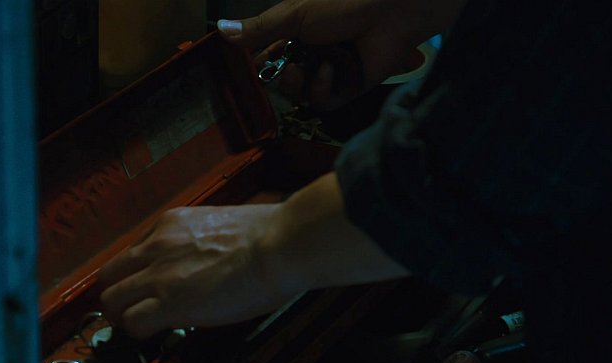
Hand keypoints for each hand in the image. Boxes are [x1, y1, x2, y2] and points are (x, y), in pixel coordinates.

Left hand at [98, 204, 299, 338]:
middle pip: (108, 276)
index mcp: (171, 223)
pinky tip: (158, 334)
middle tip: (134, 310)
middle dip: (118, 296)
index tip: (147, 287)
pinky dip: (140, 332)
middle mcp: (157, 245)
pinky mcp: (170, 303)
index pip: (131, 252)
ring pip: (111, 301)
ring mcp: (160, 274)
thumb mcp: (220, 225)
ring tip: (143, 326)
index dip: (135, 275)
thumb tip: (203, 260)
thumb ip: (200, 242)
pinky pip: (133, 323)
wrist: (279, 245)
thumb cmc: (268, 236)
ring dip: (124, 317)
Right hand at [217, 0, 463, 108]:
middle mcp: (310, 56)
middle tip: (282, 68)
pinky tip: (330, 72)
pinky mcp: (347, 90)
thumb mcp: (294, 14)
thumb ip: (259, 28)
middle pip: (280, 82)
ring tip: (304, 69)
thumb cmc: (344, 3)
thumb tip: (220, 29)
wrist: (391, 12)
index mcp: (295, 35)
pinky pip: (322, 103)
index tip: (242, 74)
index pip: (265, 58)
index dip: (255, 68)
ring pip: (299, 96)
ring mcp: (328, 75)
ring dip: (299, 84)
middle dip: (278, 78)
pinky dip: (323, 90)